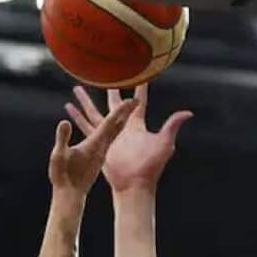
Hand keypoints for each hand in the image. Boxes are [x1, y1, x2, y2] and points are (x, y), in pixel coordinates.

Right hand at [49, 98, 139, 195]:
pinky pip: (104, 136)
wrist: (70, 197)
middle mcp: (102, 146)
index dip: (122, 111)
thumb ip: (62, 139)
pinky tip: (105, 123)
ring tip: (121, 104)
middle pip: (117, 124)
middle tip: (135, 98)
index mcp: (96, 144)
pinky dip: (107, 126)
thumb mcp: (59, 156)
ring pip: (112, 130)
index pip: (112, 123)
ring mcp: (101, 151)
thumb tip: (65, 121)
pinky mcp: (97, 155)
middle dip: (125, 111)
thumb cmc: (64, 178)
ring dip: (117, 117)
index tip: (134, 100)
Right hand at [66, 83, 191, 191]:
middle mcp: (121, 127)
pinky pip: (85, 126)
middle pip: (113, 103)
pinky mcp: (98, 143)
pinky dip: (77, 117)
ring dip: (86, 100)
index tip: (137, 72)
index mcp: (137, 125)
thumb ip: (172, 126)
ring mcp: (108, 135)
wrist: (134, 185)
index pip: (138, 102)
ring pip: (94, 112)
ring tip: (77, 87)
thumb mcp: (164, 143)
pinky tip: (68, 107)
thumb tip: (188, 113)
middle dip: (109, 88)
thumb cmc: (150, 166)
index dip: (138, 87)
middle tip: (104, 73)